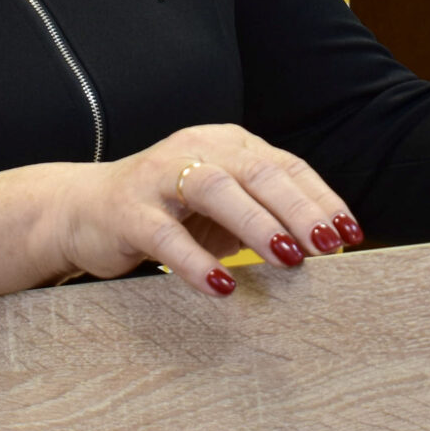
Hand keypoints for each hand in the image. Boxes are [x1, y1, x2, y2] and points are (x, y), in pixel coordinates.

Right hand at [40, 123, 364, 299]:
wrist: (80, 210)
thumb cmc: (166, 212)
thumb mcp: (220, 209)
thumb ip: (263, 216)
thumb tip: (326, 248)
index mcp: (225, 144)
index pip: (283, 165)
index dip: (320, 198)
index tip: (349, 233)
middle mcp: (195, 150)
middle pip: (256, 171)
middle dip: (298, 209)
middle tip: (329, 245)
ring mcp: (158, 178)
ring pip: (214, 188)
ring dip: (256, 223)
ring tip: (288, 257)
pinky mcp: (127, 211)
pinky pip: (164, 234)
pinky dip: (195, 260)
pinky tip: (222, 285)